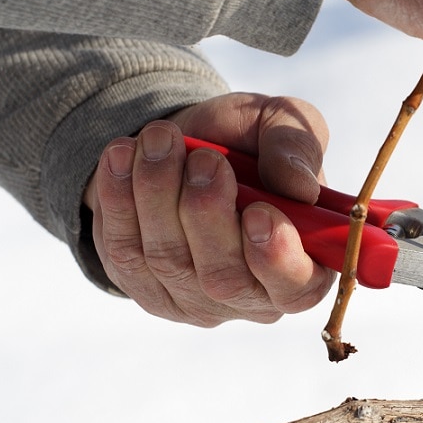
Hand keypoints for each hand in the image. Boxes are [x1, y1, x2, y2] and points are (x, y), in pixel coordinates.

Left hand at [82, 93, 334, 325]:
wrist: (183, 146)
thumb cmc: (247, 144)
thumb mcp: (281, 125)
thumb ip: (299, 147)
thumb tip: (299, 187)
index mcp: (303, 264)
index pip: (297, 288)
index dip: (277, 258)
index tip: (258, 211)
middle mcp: (250, 295)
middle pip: (224, 278)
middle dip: (207, 213)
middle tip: (205, 160)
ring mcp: (192, 298)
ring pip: (169, 260)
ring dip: (158, 193)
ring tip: (160, 138)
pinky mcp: (142, 285)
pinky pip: (123, 250)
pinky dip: (119, 197)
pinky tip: (124, 154)